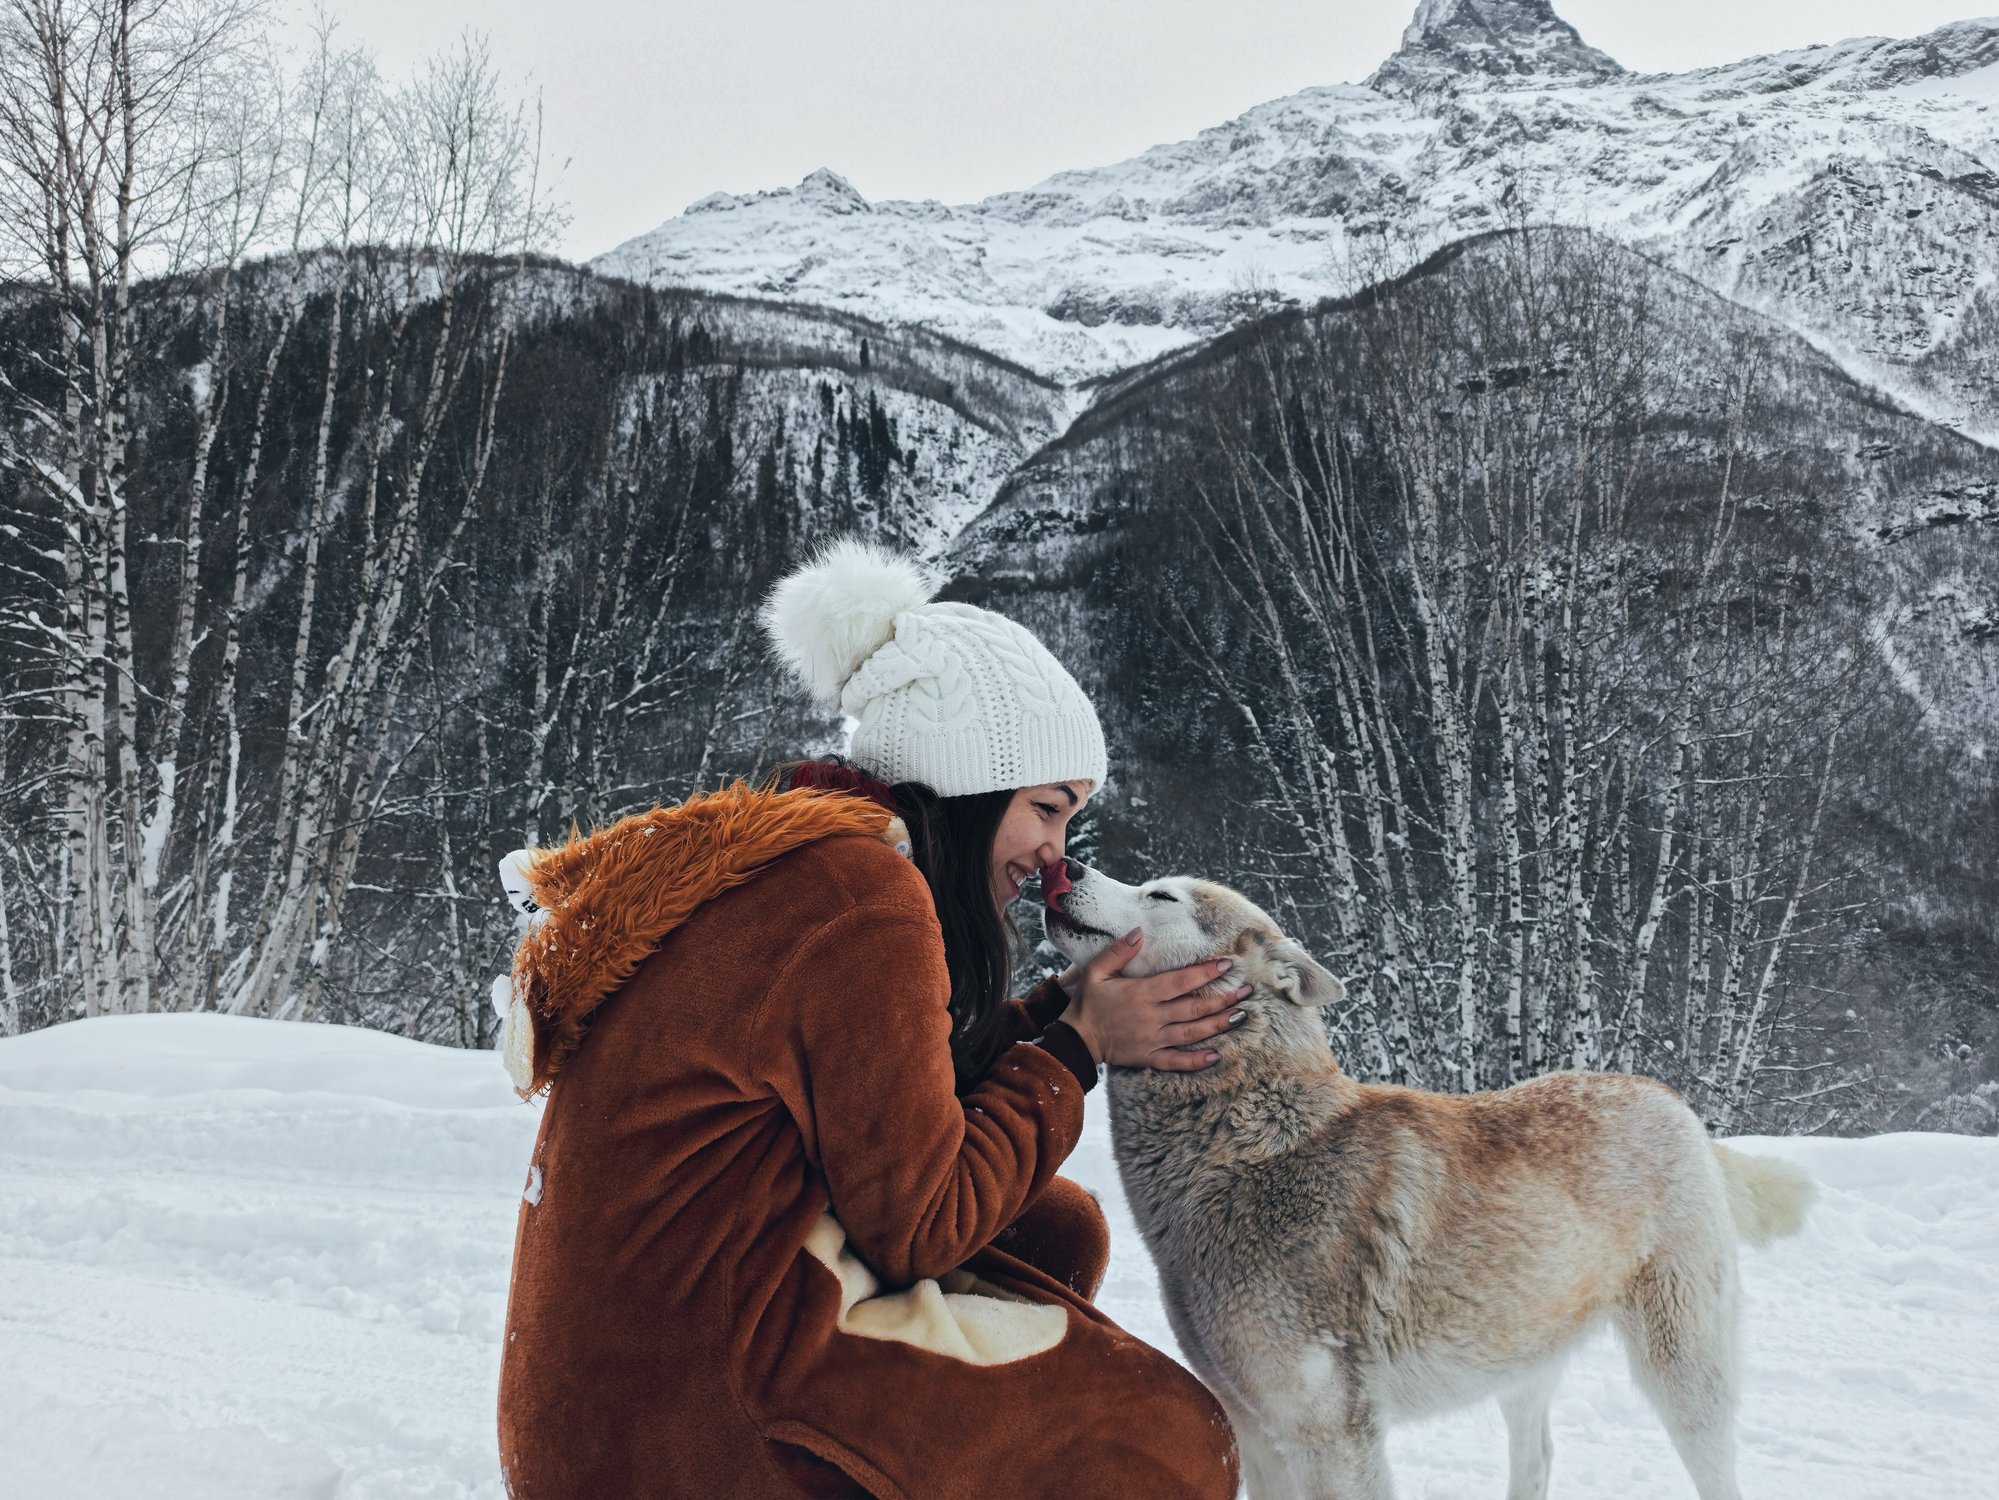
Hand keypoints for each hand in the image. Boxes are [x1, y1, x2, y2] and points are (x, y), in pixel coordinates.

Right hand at [1057, 928, 1248, 1071]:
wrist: (1075, 1039)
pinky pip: (1177, 1062)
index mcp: (1141, 993)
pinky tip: (1217, 1056)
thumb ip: (1119, 951)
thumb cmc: (1087, 1002)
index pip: (1180, 981)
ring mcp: (1152, 1039)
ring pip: (1192, 1033)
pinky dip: (1197, 1061)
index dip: (1205, 973)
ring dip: (1218, 1025)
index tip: (1227, 965)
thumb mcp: (1096, 971)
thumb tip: (1140, 931)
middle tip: (1247, 991)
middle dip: (1223, 999)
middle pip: (1194, 1007)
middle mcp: (1152, 1017)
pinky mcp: (1149, 1057)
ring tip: (1240, 1016)